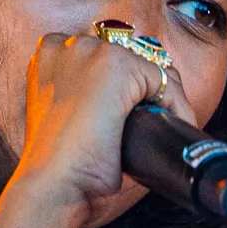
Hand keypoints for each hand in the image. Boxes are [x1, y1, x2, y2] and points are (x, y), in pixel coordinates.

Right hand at [9, 30, 196, 225]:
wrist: (53, 182)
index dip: (125, 87)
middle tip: (154, 122)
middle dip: (145, 91)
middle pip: (130, 58)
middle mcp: (68, 46)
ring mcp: (93, 52)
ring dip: (163, 98)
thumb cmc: (58, 162)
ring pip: (150, 69)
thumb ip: (85, 97)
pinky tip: (171, 128)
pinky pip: (165, 79)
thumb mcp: (66, 117)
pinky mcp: (119, 65)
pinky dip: (176, 106)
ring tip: (164, 128)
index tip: (136, 113)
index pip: (105, 57)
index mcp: (49, 55)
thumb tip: (125, 102)